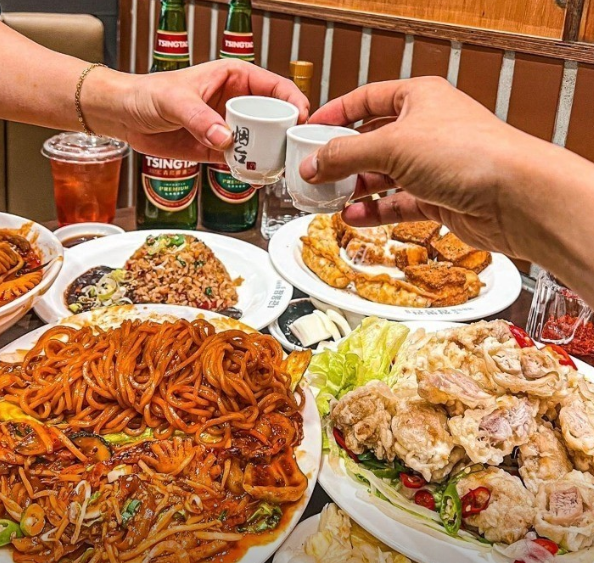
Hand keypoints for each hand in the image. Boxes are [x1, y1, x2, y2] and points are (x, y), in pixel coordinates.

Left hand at [87, 59, 308, 162]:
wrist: (124, 117)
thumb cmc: (146, 94)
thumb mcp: (174, 101)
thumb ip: (200, 119)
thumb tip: (225, 138)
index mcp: (234, 78)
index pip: (274, 87)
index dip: (292, 101)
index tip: (300, 118)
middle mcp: (236, 103)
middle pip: (272, 118)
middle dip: (284, 134)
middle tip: (289, 150)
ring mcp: (228, 128)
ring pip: (260, 142)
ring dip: (269, 156)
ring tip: (276, 167)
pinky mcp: (218, 150)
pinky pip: (241, 161)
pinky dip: (249, 170)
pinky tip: (255, 178)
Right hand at [302, 76, 539, 256]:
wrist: (514, 197)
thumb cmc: (467, 153)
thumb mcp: (392, 145)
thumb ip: (345, 154)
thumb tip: (312, 163)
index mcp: (419, 99)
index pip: (367, 100)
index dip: (337, 113)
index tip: (311, 128)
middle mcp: (426, 130)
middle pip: (372, 142)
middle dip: (342, 158)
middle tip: (315, 171)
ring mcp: (433, 166)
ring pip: (383, 176)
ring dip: (355, 188)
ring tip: (327, 197)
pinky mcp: (438, 198)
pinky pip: (397, 203)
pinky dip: (374, 211)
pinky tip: (353, 216)